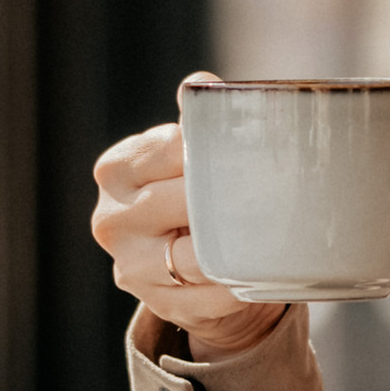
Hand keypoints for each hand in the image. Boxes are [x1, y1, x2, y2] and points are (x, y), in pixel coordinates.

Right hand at [90, 82, 285, 352]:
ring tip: (275, 234)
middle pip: (186, 201)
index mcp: (116, 170)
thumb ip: (196, 122)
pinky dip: (238, 287)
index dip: (213, 150)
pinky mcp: (161, 305)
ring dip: (237, 248)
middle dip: (231, 199)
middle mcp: (112, 219)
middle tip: (277, 190)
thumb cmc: (192, 196)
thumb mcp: (187, 156)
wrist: (190, 270)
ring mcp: (132, 267)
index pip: (172, 149)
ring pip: (195, 255)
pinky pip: (208, 298)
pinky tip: (261, 275)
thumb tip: (202, 84)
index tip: (247, 151)